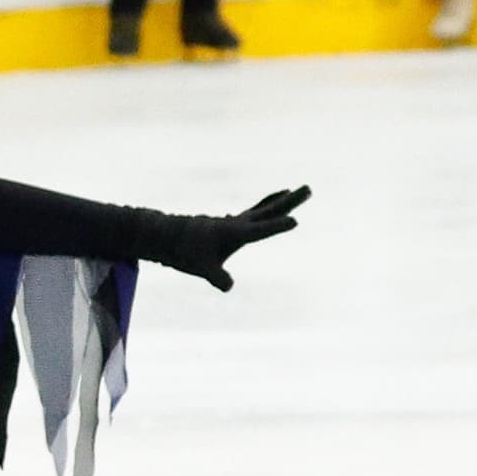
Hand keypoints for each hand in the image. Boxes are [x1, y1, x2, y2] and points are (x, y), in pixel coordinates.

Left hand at [154, 185, 307, 289]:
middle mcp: (238, 223)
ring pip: (264, 208)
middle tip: (309, 188)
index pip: (261, 230)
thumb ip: (216, 277)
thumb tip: (229, 287)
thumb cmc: (185, 253)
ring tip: (295, 189)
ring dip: (280, 200)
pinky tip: (273, 200)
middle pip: (269, 211)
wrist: (167, 236)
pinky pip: (255, 211)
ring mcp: (236, 221)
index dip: (277, 227)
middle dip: (290, 201)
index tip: (295, 221)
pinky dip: (267, 204)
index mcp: (234, 233)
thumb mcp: (201, 268)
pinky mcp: (233, 223)